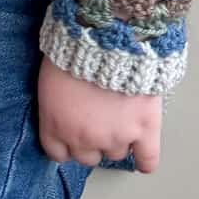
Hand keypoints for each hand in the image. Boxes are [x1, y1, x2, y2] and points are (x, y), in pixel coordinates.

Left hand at [36, 54, 162, 173]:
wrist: (107, 38)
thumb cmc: (73, 47)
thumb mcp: (51, 75)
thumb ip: (57, 103)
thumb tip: (65, 107)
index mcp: (56, 125)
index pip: (58, 153)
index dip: (66, 144)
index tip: (71, 135)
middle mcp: (84, 138)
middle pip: (88, 156)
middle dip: (91, 140)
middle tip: (97, 119)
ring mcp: (115, 137)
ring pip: (115, 154)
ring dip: (116, 139)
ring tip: (120, 116)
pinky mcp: (143, 129)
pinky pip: (147, 159)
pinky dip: (145, 161)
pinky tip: (142, 156)